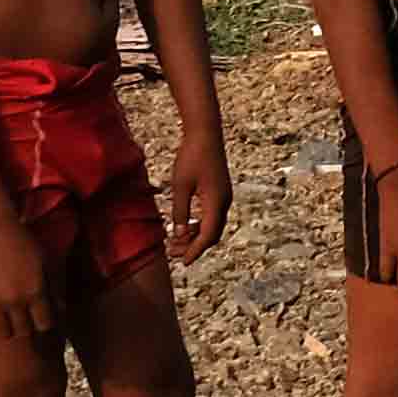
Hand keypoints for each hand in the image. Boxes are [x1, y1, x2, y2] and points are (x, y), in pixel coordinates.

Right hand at [0, 213, 50, 343]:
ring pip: (3, 333)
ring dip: (7, 328)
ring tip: (8, 317)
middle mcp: (16, 300)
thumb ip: (53, 289)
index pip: (45, 325)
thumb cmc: (24, 243)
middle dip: (27, 326)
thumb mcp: (45, 263)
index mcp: (36, 291)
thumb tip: (61, 311)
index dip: (45, 322)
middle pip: (24, 332)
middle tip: (25, 316)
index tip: (41, 315)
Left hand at [164, 138, 233, 257]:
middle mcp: (224, 201)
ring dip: (195, 235)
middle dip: (194, 246)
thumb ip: (180, 211)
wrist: (205, 133)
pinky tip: (183, 226)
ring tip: (175, 241)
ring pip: (212, 225)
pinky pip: (211, 215)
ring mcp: (223, 196)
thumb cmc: (191, 157)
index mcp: (216, 202)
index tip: (183, 263)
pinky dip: (199, 225)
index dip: (195, 251)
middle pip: (212, 233)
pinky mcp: (219, 191)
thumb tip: (178, 234)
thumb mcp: (180, 186)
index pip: (208, 235)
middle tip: (173, 253)